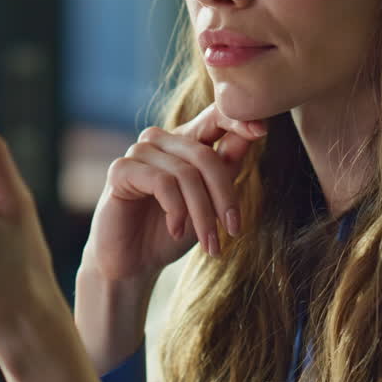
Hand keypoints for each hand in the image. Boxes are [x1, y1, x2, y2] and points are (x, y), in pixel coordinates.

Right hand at [85, 102, 266, 282]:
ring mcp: (139, 152)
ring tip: (210, 243)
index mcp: (185, 141)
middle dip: (224, 197)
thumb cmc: (174, 230)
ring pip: (185, 173)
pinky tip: (176, 230)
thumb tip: (255, 132)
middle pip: (205, 156)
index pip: (215, 117)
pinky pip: (161, 182)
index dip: (238, 120)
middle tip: (234, 230)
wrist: (135, 263)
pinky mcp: (120, 170)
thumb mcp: (210, 200)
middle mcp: (161, 140)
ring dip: (202, 213)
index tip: (261, 131)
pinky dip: (176, 210)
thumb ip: (227, 166)